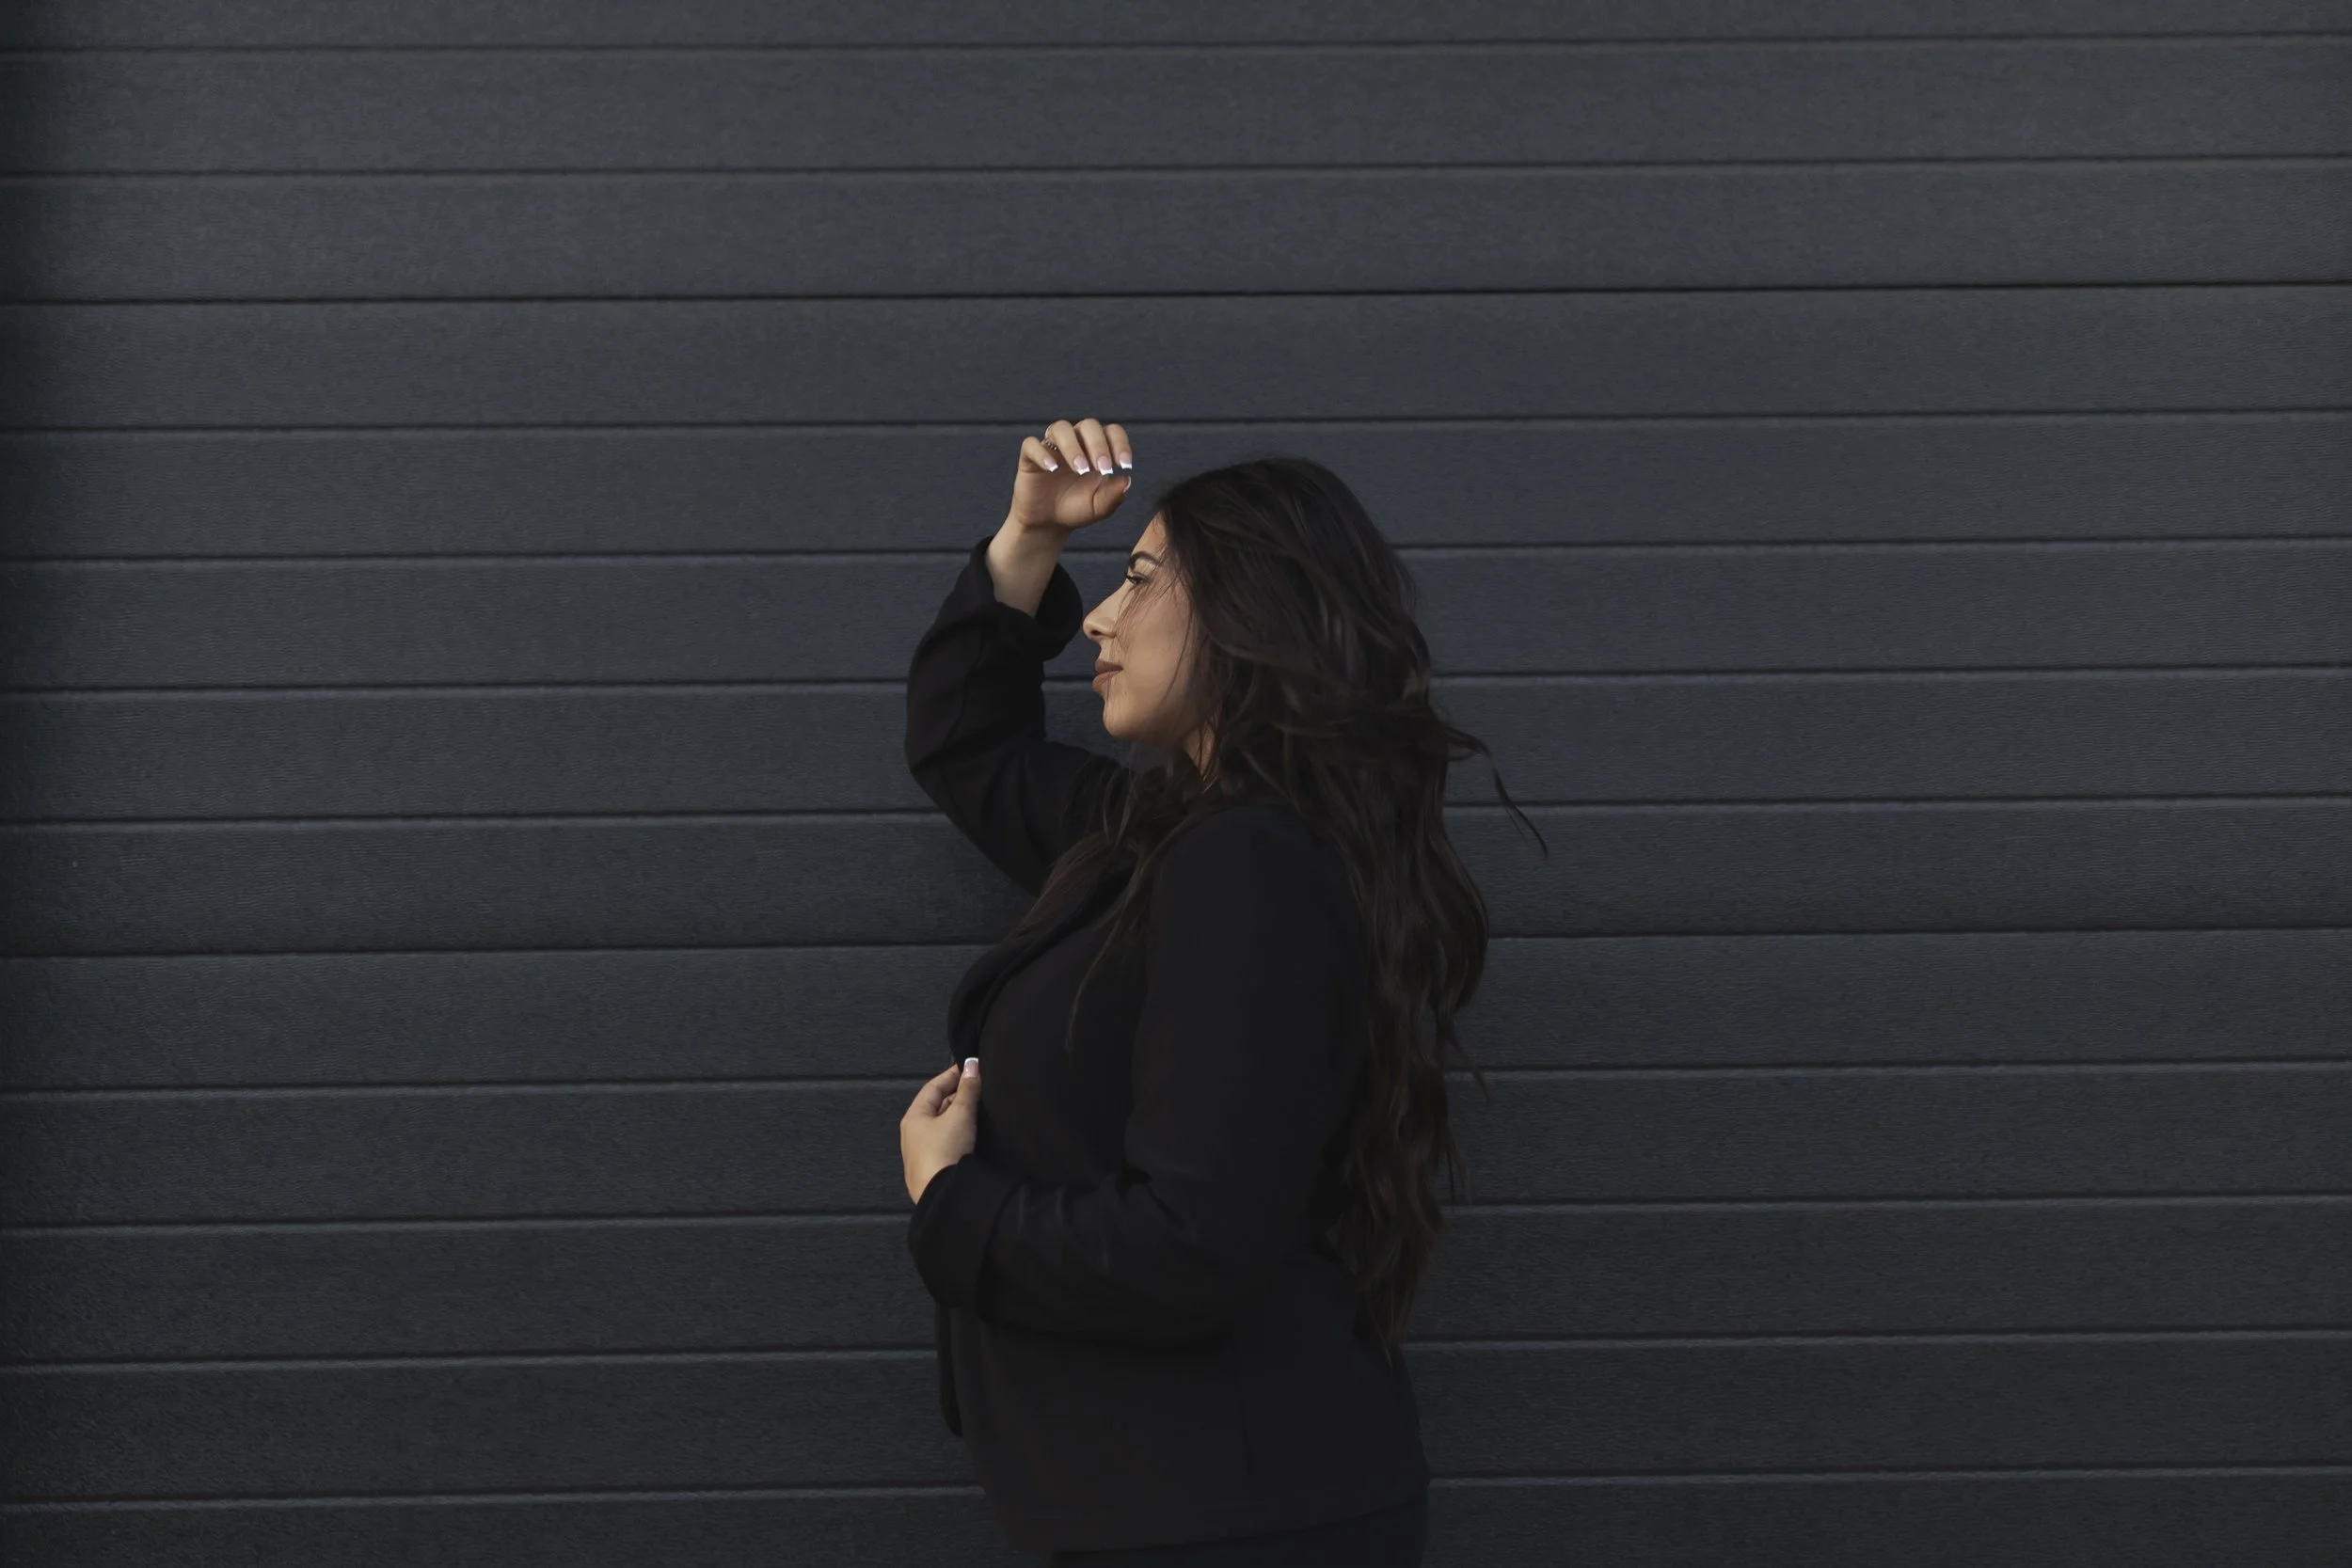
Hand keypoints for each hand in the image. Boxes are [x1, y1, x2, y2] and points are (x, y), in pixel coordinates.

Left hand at [901, 1057, 982, 1204]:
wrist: (941, 1195)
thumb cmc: (946, 1148)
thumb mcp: (960, 1115)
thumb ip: (968, 1090)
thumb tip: (973, 1065)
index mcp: (914, 1117)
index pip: (932, 1088)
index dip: (951, 1075)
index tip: (970, 1067)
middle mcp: (913, 1134)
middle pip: (936, 1107)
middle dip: (956, 1095)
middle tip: (978, 1087)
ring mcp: (921, 1154)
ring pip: (941, 1126)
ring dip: (958, 1115)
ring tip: (978, 1108)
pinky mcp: (931, 1169)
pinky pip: (944, 1142)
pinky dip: (957, 1132)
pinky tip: (972, 1134)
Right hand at [1007, 417, 1133, 533]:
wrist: (1047, 523)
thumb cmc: (1076, 509)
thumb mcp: (1099, 507)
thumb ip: (1114, 495)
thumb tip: (1126, 480)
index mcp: (1096, 448)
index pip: (1111, 432)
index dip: (1120, 444)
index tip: (1125, 465)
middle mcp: (1075, 441)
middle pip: (1088, 425)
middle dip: (1098, 445)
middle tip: (1104, 469)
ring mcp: (1052, 447)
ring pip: (1061, 428)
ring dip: (1073, 447)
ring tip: (1080, 469)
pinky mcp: (1029, 457)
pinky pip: (1031, 444)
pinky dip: (1042, 454)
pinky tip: (1052, 469)